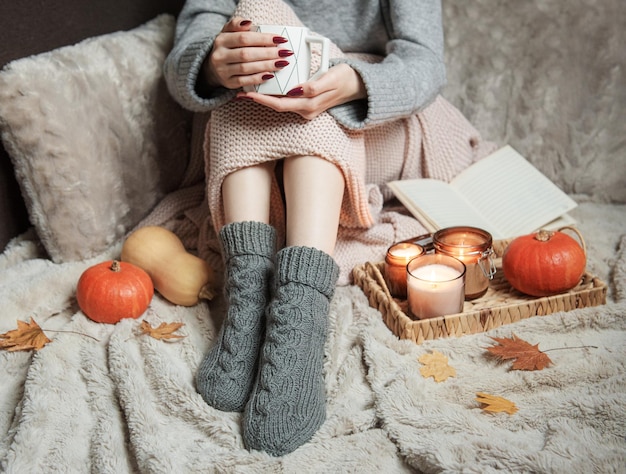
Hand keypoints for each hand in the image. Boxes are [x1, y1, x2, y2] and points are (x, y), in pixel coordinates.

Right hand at [203, 17, 292, 89]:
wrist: (212, 67)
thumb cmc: (227, 47)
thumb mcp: (228, 32)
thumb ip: (237, 24)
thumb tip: (249, 23)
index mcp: (221, 40)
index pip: (244, 38)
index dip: (263, 38)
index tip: (280, 39)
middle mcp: (220, 55)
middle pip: (246, 54)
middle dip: (267, 53)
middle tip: (284, 52)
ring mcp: (223, 71)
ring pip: (246, 68)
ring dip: (266, 66)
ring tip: (282, 63)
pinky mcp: (228, 83)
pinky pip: (244, 81)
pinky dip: (258, 78)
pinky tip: (270, 75)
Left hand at [235, 63, 366, 119]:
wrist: (356, 86)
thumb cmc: (343, 78)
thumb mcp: (332, 78)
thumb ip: (315, 86)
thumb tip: (298, 90)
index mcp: (310, 105)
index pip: (281, 104)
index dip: (263, 99)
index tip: (248, 93)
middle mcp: (306, 111)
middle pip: (277, 107)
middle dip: (259, 100)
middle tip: (241, 93)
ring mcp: (307, 110)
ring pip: (281, 106)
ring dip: (265, 99)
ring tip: (249, 90)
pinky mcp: (307, 106)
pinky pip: (287, 103)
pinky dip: (275, 97)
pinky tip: (266, 90)